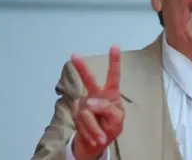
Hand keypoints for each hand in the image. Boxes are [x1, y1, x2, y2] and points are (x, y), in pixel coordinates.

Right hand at [70, 45, 123, 159]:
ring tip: (100, 136)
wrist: (96, 145)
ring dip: (95, 128)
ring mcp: (84, 103)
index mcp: (111, 94)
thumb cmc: (110, 128)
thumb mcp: (117, 120)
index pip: (114, 76)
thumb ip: (107, 109)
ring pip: (87, 112)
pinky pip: (81, 121)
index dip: (114, 61)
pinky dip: (89, 131)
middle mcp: (96, 95)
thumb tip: (89, 102)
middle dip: (82, 68)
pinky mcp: (75, 112)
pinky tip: (92, 135)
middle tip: (74, 55)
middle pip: (89, 80)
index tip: (114, 46)